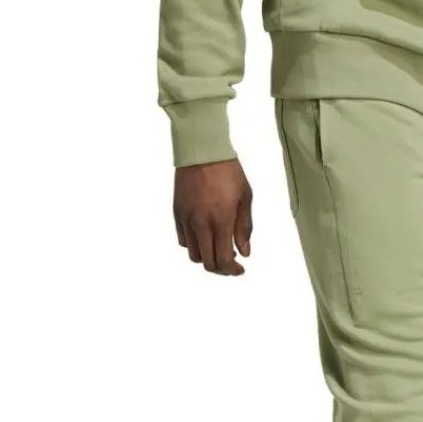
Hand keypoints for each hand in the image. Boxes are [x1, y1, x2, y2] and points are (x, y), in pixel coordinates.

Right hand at [173, 159, 252, 275]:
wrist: (201, 150)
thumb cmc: (228, 171)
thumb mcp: (245, 198)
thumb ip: (244, 228)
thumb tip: (244, 252)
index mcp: (221, 220)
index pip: (224, 259)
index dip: (233, 270)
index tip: (240, 269)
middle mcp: (201, 224)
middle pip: (207, 263)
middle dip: (221, 269)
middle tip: (230, 264)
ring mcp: (186, 219)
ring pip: (194, 255)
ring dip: (207, 258)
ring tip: (218, 250)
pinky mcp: (177, 213)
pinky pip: (183, 241)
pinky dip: (195, 245)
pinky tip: (205, 238)